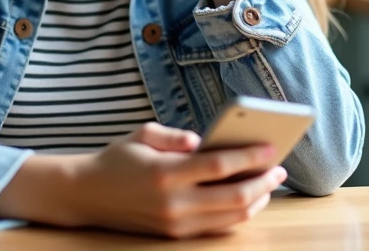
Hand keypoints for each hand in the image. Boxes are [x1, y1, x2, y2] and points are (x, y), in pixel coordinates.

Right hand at [0, 123, 285, 237]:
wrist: (87, 194)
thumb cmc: (118, 158)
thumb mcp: (142, 134)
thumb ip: (175, 135)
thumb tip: (204, 141)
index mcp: (165, 173)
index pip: (218, 166)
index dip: (249, 157)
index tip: (271, 147)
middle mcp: (173, 203)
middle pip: (232, 197)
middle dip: (262, 182)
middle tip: (280, 168)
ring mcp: (175, 223)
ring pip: (229, 217)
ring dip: (256, 200)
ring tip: (270, 183)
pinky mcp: (175, 235)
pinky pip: (217, 228)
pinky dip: (238, 214)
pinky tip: (250, 199)